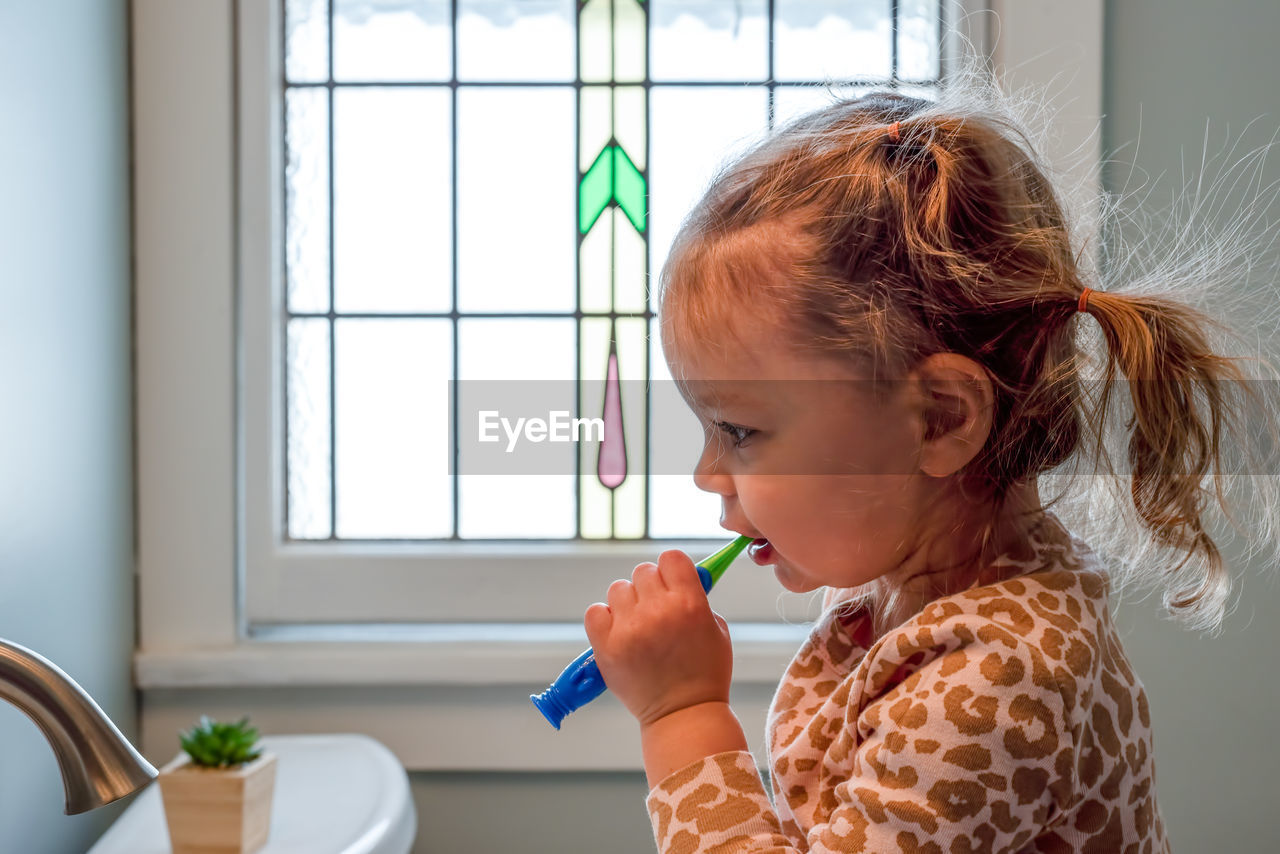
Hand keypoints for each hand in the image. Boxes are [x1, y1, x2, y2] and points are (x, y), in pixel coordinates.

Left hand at [584, 549, 733, 727]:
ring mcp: (630, 628)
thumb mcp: (717, 630)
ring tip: (638, 626)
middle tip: (656, 610)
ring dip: (627, 603)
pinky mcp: (607, 646)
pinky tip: (620, 633)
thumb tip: (681, 577)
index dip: (671, 569)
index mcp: (689, 603)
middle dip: (650, 588)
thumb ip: (698, 600)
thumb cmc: (704, 674)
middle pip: (643, 571)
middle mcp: (658, 611)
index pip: (670, 558)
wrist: (683, 715)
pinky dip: (605, 619)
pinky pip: (595, 612)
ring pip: (618, 589)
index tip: (672, 582)